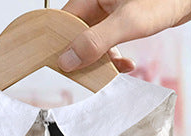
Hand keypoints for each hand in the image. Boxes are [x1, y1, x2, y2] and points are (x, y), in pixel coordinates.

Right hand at [57, 0, 190, 72]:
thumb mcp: (127, 23)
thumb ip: (96, 41)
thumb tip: (68, 61)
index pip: (65, 22)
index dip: (62, 45)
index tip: (64, 66)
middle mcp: (98, 1)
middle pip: (78, 34)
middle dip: (86, 57)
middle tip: (93, 74)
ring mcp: (109, 11)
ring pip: (94, 41)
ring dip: (103, 60)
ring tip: (117, 69)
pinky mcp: (121, 20)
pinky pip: (109, 42)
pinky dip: (115, 56)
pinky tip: (127, 64)